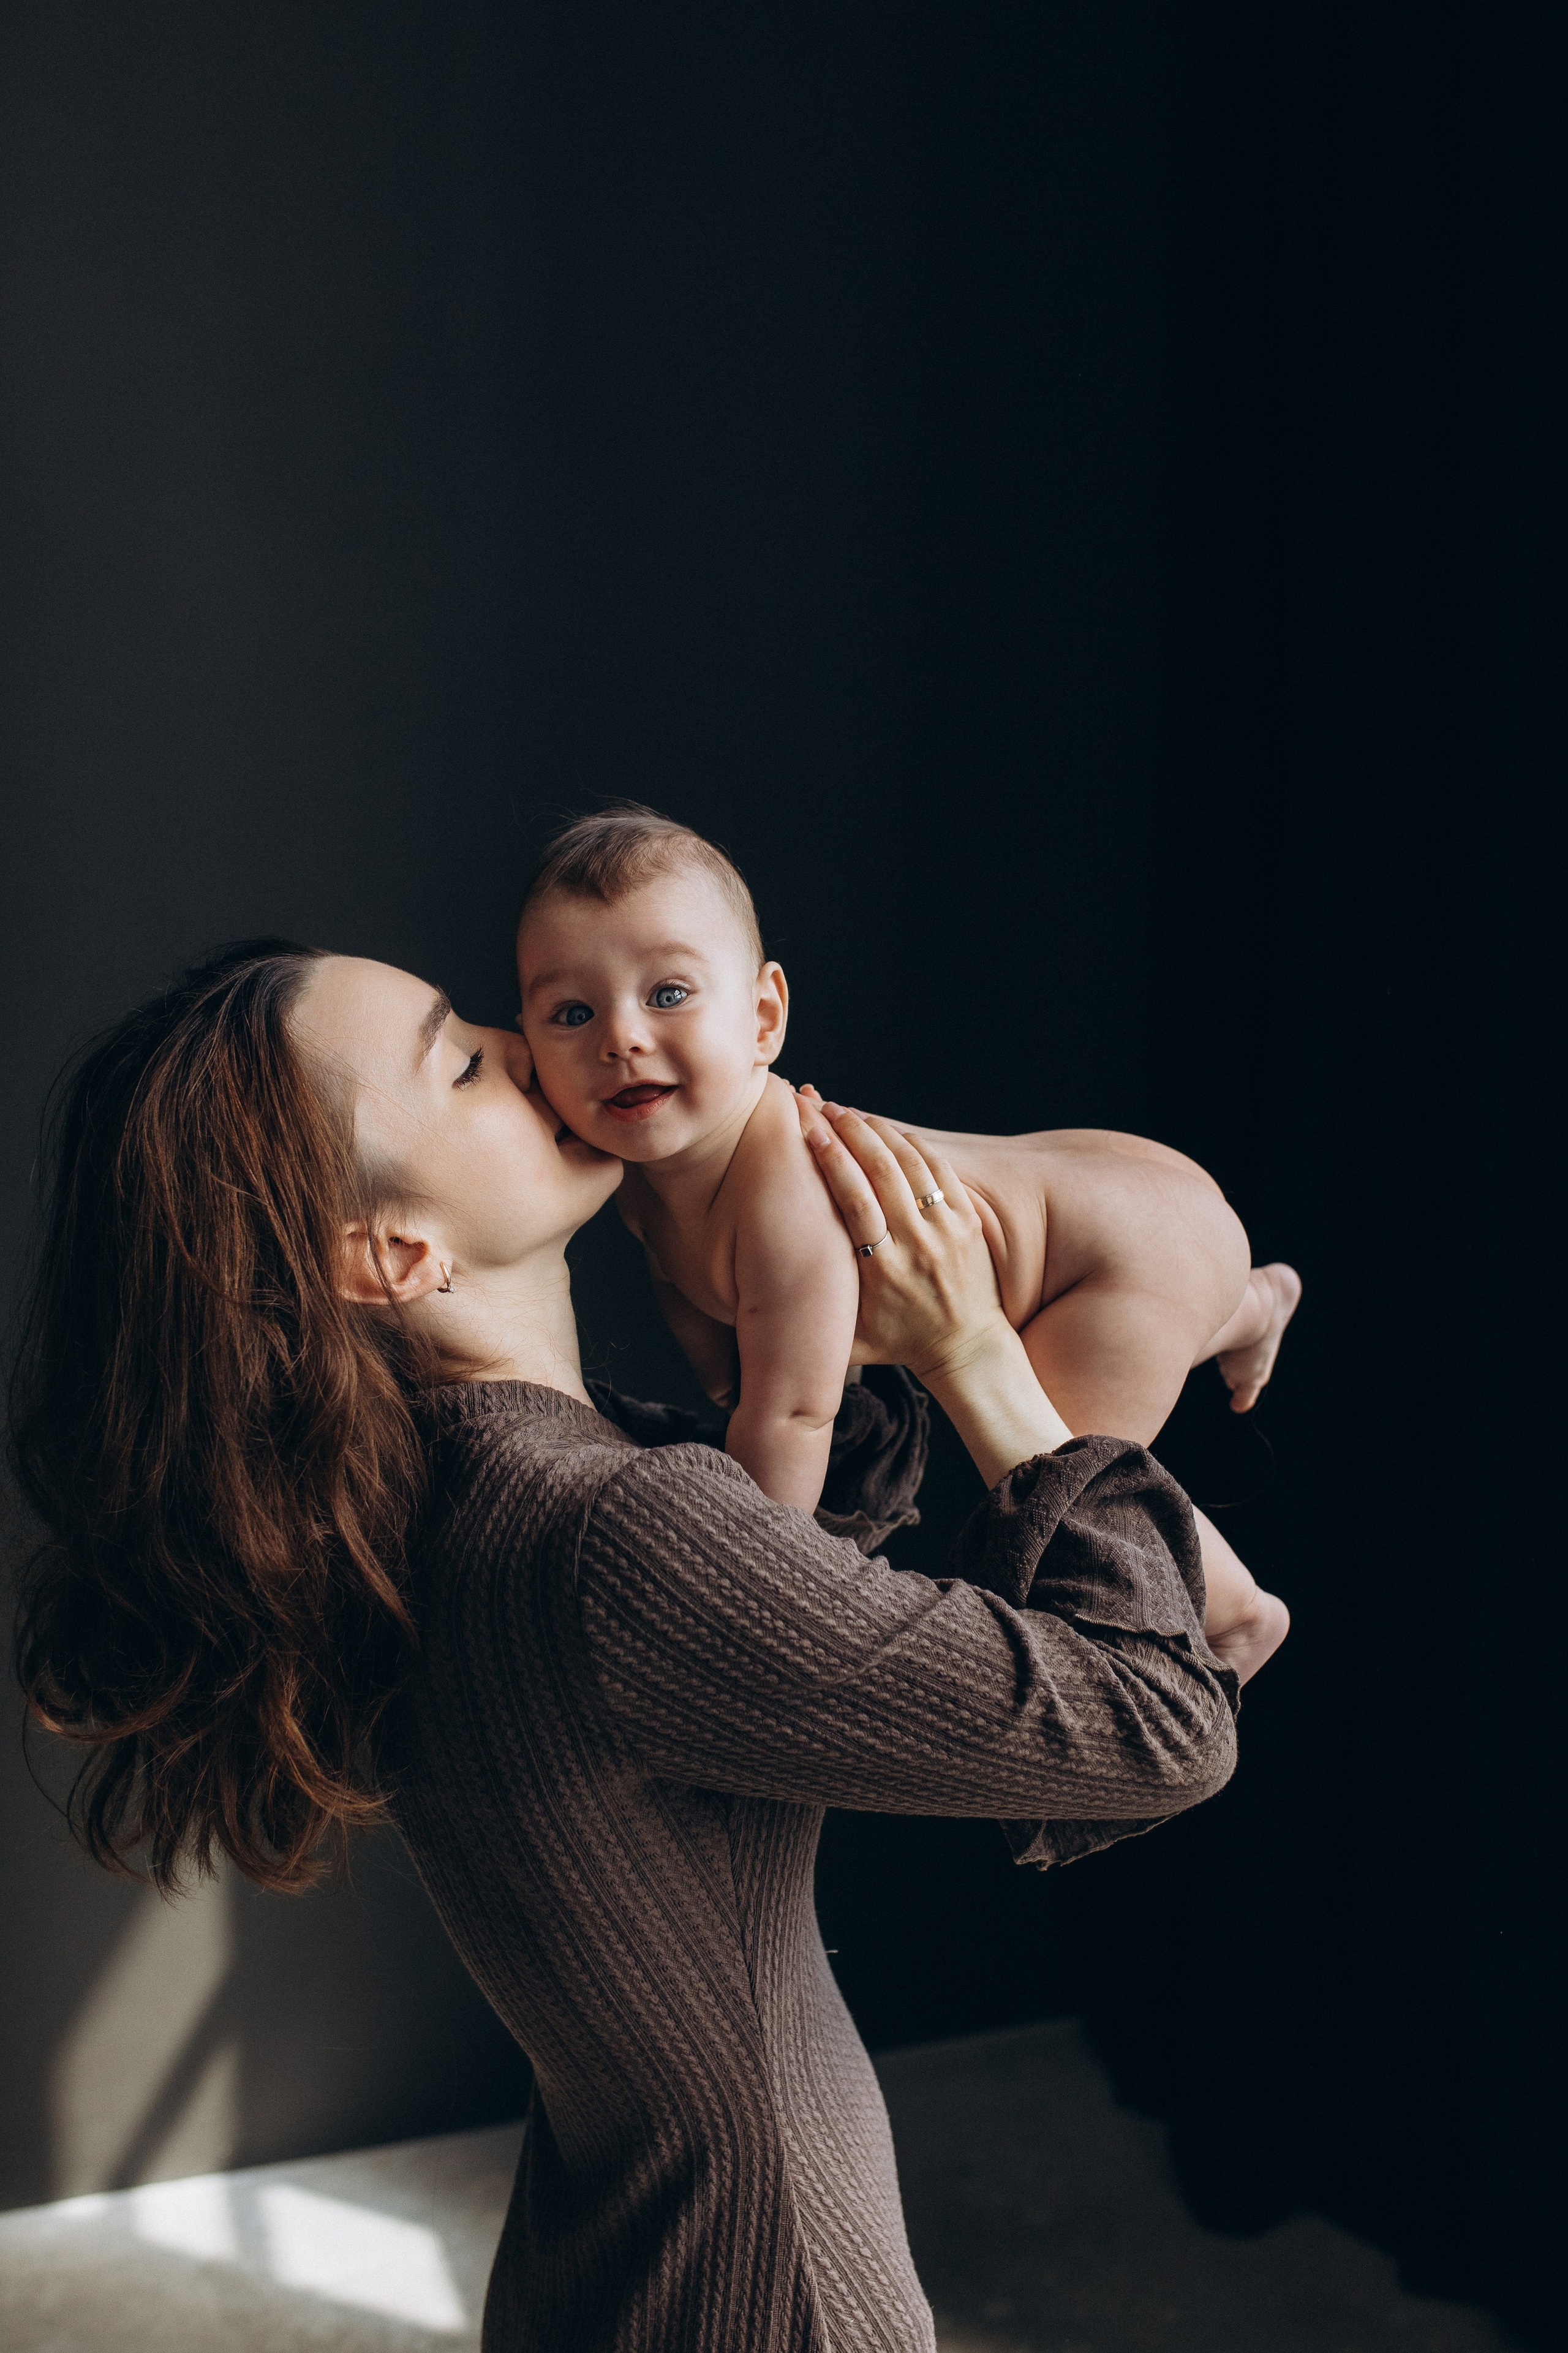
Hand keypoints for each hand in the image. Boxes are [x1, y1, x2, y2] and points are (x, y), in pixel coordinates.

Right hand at [796, 1091, 1073, 1483]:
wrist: (967, 1350)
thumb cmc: (899, 1344)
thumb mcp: (851, 1343)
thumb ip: (813, 1320)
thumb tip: (764, 1294)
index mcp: (884, 1271)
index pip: (856, 1202)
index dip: (832, 1161)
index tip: (810, 1129)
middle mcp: (918, 1244)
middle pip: (882, 1173)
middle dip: (849, 1132)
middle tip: (822, 1105)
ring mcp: (947, 1230)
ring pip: (911, 1166)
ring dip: (878, 1132)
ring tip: (848, 1112)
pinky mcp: (967, 1222)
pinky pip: (940, 1172)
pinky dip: (913, 1147)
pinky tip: (889, 1132)